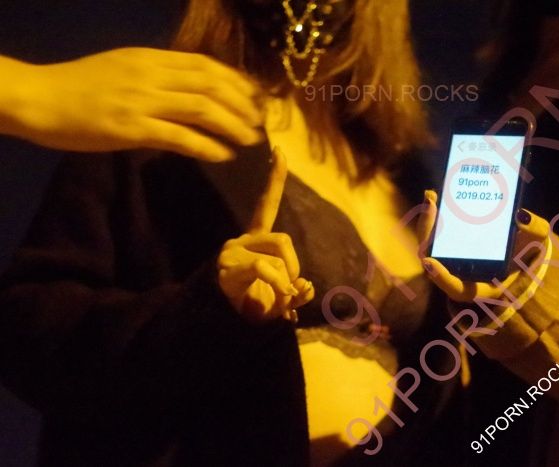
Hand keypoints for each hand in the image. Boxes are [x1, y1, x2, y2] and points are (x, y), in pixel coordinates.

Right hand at [0, 49, 264, 160]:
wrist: (39, 98)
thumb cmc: (79, 86)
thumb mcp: (123, 68)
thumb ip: (156, 76)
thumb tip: (190, 90)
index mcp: (151, 58)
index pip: (205, 65)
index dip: (236, 82)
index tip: (254, 98)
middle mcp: (152, 74)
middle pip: (211, 84)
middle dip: (242, 103)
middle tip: (259, 123)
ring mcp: (143, 100)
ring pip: (202, 108)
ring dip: (232, 125)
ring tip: (250, 140)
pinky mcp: (132, 128)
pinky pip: (180, 137)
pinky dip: (207, 147)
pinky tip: (223, 156)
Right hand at [217, 147, 313, 322]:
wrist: (219, 325)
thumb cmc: (253, 307)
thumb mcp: (282, 297)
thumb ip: (297, 291)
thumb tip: (305, 287)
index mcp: (256, 240)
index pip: (266, 204)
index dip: (275, 179)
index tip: (279, 152)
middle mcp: (242, 241)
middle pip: (282, 240)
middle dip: (293, 266)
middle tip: (290, 286)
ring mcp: (232, 253)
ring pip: (276, 256)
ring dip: (284, 279)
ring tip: (277, 297)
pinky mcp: (226, 268)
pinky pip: (262, 268)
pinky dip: (277, 283)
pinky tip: (278, 295)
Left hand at [417, 189, 549, 302]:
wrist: (521, 244)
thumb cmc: (529, 248)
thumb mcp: (538, 240)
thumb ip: (535, 229)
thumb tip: (520, 217)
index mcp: (485, 286)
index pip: (458, 289)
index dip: (442, 279)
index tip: (430, 261)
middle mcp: (463, 276)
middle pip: (433, 265)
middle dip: (427, 237)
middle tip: (431, 208)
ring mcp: (453, 261)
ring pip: (429, 248)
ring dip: (427, 224)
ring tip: (432, 198)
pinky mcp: (448, 245)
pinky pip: (433, 235)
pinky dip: (432, 217)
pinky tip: (434, 197)